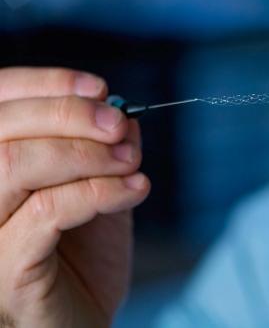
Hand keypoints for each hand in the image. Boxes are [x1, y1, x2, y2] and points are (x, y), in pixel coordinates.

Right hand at [0, 67, 149, 327]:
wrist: (82, 320)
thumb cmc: (82, 254)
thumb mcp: (96, 187)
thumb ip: (103, 149)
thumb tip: (120, 113)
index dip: (44, 85)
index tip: (99, 88)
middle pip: (2, 130)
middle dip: (69, 115)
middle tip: (120, 124)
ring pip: (13, 165)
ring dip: (85, 154)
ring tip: (130, 162)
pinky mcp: (3, 270)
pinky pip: (46, 212)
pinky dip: (98, 191)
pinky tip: (134, 191)